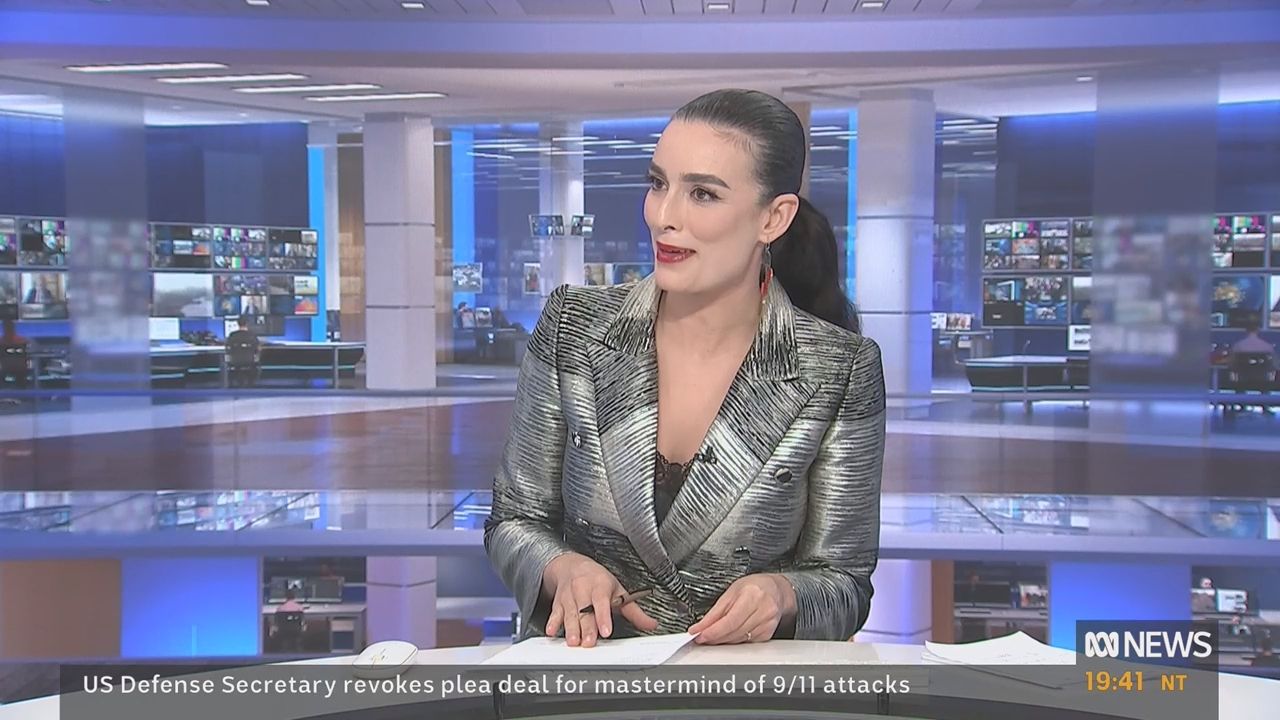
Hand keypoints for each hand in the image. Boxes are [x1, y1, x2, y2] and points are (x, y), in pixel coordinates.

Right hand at [542, 553, 657, 647]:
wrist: (572, 565)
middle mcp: (583, 589)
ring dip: (570, 628)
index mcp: (600, 585)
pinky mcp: (558, 602)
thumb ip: (634, 611)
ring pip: (569, 613)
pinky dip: (552, 622)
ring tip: (573, 642)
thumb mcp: (619, 590)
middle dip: (586, 627)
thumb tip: (651, 624)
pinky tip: (551, 631)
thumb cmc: (598, 580)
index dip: (603, 617)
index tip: (606, 631)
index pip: (602, 601)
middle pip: (584, 610)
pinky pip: (554, 612)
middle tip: (589, 642)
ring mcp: (569, 596)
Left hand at [688, 574, 795, 644]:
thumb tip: (700, 627)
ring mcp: (767, 624)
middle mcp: (763, 610)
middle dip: (715, 637)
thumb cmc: (754, 587)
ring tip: (713, 635)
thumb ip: (715, 612)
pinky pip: (746, 642)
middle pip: (734, 632)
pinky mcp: (767, 634)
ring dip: (723, 640)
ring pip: (739, 640)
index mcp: (752, 596)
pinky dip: (734, 640)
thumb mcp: (731, 592)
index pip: (730, 621)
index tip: (699, 635)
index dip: (713, 631)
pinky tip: (729, 634)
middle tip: (702, 636)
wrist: (775, 590)